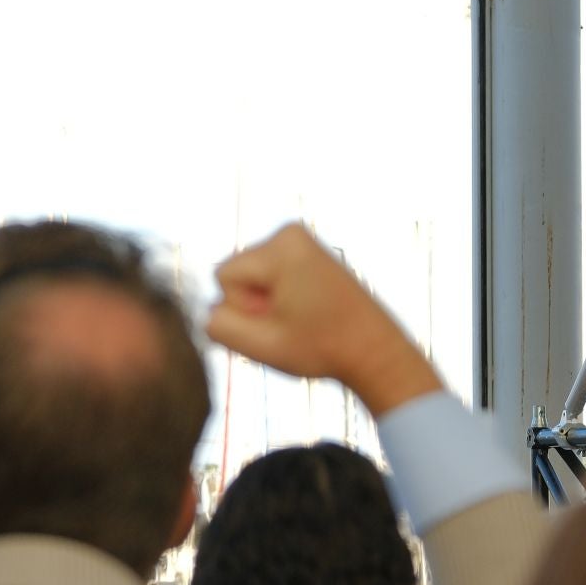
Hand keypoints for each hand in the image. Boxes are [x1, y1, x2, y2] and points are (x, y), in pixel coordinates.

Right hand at [206, 223, 441, 416]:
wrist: (376, 351)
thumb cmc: (322, 349)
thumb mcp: (259, 346)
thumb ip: (217, 325)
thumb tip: (209, 307)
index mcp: (281, 247)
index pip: (224, 277)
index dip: (244, 307)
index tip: (282, 322)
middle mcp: (290, 233)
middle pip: (237, 273)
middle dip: (255, 302)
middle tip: (295, 323)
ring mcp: (302, 239)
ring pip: (252, 276)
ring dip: (269, 301)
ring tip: (304, 318)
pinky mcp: (308, 251)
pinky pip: (269, 274)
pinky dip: (281, 295)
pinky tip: (308, 311)